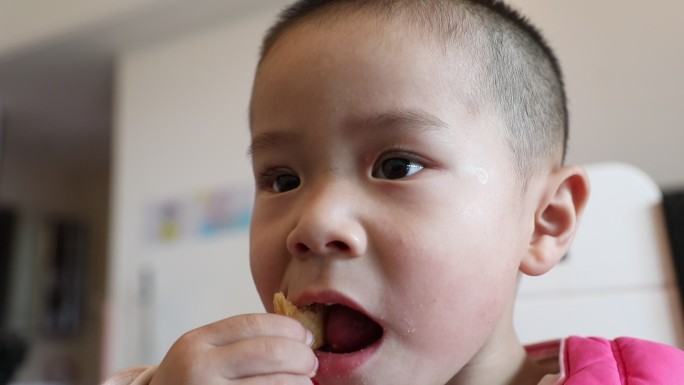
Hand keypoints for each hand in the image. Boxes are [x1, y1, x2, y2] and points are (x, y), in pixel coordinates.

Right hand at [149, 313, 317, 384]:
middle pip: (269, 352)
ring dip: (300, 383)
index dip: (288, 328)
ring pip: (275, 384)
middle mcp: (198, 369)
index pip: (253, 324)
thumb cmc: (191, 384)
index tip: (305, 336)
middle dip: (300, 356)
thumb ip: (237, 343)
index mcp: (196, 343)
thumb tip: (298, 337)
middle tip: (311, 363)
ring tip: (306, 383)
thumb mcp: (202, 355)